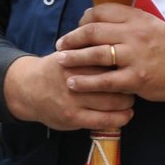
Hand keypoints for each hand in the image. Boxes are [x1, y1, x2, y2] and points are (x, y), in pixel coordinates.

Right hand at [4, 52, 134, 131]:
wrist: (28, 88)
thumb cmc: (58, 68)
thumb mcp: (72, 52)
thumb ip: (94, 48)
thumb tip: (125, 43)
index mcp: (78, 58)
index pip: (111, 59)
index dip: (128, 63)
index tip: (136, 65)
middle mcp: (76, 78)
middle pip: (115, 81)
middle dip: (130, 84)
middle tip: (136, 85)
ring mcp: (74, 99)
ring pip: (113, 102)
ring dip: (128, 102)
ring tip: (131, 100)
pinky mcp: (73, 117)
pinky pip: (104, 120)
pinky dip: (120, 118)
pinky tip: (126, 115)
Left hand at [55, 4, 164, 104]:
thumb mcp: (151, 25)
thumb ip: (128, 21)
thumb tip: (98, 19)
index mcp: (138, 18)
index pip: (102, 11)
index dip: (84, 19)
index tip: (77, 28)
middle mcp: (136, 34)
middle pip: (93, 31)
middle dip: (72, 38)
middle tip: (60, 44)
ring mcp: (136, 57)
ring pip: (96, 55)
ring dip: (74, 58)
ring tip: (61, 61)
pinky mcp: (137, 79)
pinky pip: (105, 81)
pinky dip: (86, 82)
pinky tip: (73, 82)